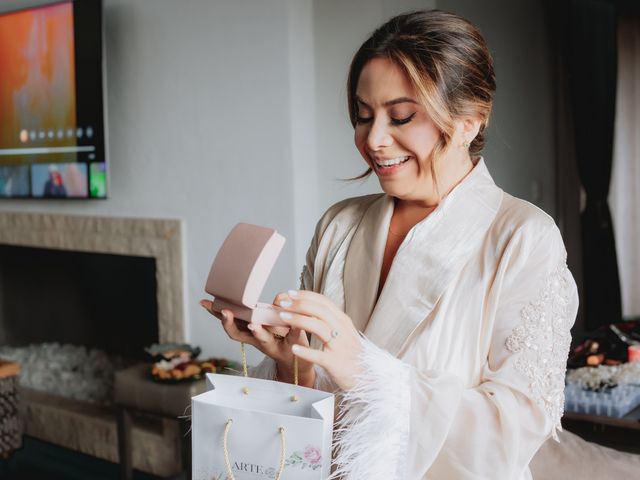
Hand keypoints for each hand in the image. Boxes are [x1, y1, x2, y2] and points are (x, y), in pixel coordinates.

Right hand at [199, 299, 315, 385]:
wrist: (299, 363)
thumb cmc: (282, 339)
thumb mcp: (269, 323)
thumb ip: (269, 309)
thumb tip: (277, 297)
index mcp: (250, 333)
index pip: (230, 322)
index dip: (216, 314)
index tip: (205, 303)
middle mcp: (257, 341)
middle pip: (240, 334)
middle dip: (230, 323)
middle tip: (225, 312)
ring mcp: (274, 344)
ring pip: (263, 339)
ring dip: (258, 332)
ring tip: (254, 325)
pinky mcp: (292, 344)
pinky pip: (293, 336)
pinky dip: (294, 329)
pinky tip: (296, 322)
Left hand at [273, 290, 362, 390]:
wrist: (366, 377)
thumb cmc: (351, 355)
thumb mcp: (344, 332)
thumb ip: (330, 320)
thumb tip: (310, 307)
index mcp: (343, 321)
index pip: (323, 302)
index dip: (306, 296)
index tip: (290, 293)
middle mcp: (342, 330)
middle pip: (319, 310)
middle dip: (299, 304)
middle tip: (282, 302)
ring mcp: (339, 346)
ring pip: (318, 327)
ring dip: (298, 320)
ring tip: (282, 317)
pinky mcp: (335, 363)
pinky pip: (318, 355)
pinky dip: (305, 351)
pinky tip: (294, 348)